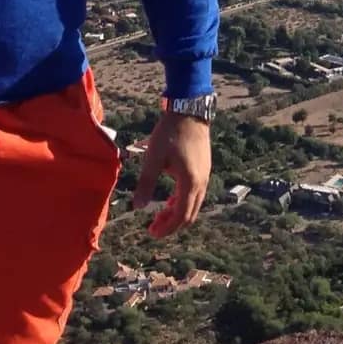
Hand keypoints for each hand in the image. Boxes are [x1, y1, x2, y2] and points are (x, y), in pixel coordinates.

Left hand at [129, 110, 210, 237]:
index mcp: (190, 182)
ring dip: (177, 213)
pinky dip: (182, 202)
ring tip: (159, 214)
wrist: (189, 111)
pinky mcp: (204, 169)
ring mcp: (205, 176)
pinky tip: (170, 199)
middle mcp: (202, 183)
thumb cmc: (170, 133)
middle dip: (171, 224)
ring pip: (194, 205)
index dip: (166, 228)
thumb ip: (145, 183)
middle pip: (189, 215)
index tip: (151, 232)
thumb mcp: (153, 158)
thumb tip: (137, 207)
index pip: (180, 216)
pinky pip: (195, 194)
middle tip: (153, 226)